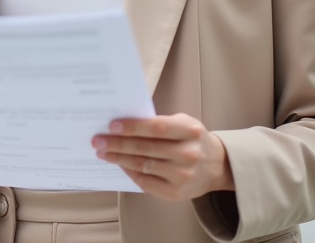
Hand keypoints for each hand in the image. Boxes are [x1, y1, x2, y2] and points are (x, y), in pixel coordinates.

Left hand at [92, 113, 233, 199]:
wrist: (216, 166)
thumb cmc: (192, 139)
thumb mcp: (183, 123)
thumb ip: (159, 123)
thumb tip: (124, 124)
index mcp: (190, 131)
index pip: (156, 128)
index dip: (132, 127)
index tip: (112, 125)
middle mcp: (188, 154)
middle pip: (146, 148)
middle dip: (118, 144)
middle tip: (98, 139)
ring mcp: (182, 176)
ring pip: (143, 165)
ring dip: (118, 158)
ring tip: (102, 151)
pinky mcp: (175, 193)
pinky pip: (145, 182)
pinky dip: (129, 171)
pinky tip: (118, 163)